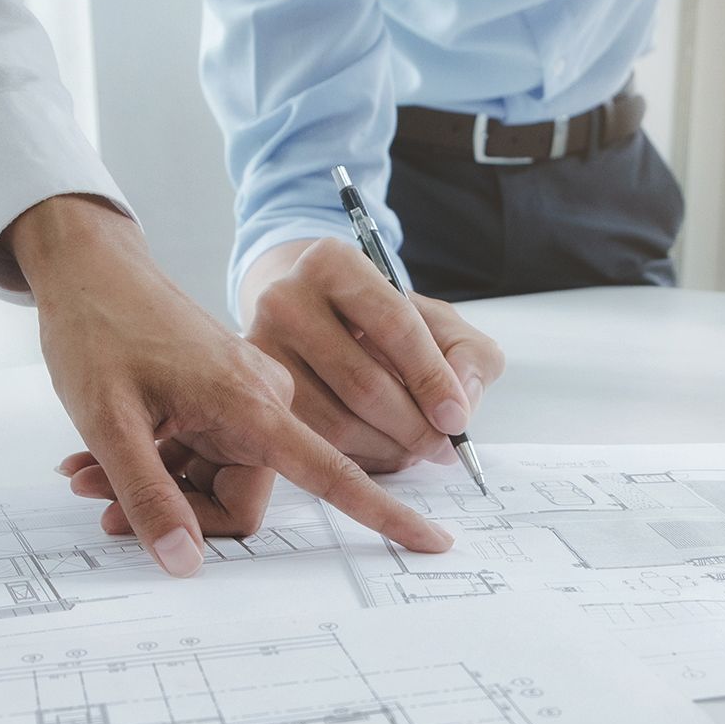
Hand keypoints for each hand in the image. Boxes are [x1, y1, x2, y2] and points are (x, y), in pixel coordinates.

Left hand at [1, 198, 451, 574]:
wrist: (92, 267)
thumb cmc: (98, 327)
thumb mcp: (109, 421)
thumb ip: (148, 495)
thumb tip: (185, 563)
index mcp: (251, 404)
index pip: (332, 473)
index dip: (384, 514)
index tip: (433, 540)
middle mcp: (262, 403)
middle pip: (242, 499)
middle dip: (177, 513)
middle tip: (100, 499)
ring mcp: (245, 401)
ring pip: (217, 483)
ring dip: (158, 490)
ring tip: (88, 471)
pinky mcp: (225, 399)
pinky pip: (204, 459)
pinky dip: (156, 467)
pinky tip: (100, 457)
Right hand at [243, 238, 503, 471]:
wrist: (319, 327)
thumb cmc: (387, 325)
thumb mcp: (440, 324)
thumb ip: (469, 356)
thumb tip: (459, 406)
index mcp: (334, 263)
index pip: (394, 324)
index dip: (432, 379)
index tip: (457, 420)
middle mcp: (285, 298)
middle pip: (363, 382)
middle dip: (414, 427)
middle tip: (443, 448)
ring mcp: (260, 350)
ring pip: (337, 423)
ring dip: (390, 450)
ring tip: (416, 449)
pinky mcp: (255, 396)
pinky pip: (315, 445)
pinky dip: (360, 460)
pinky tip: (383, 451)